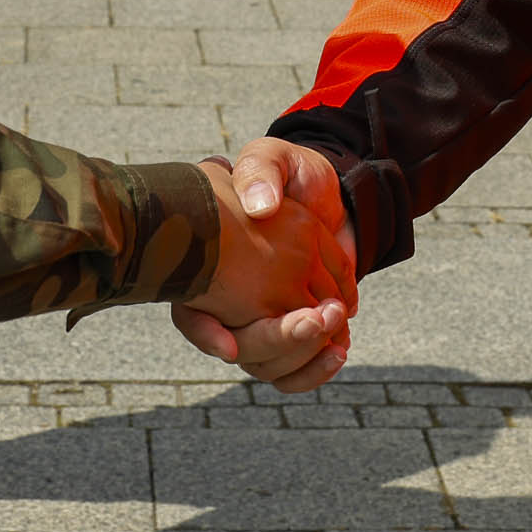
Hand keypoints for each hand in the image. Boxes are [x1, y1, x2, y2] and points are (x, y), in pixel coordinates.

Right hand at [171, 139, 359, 391]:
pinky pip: (292, 371)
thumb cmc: (287, 173)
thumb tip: (260, 207)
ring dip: (302, 357)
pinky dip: (315, 368)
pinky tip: (338, 348)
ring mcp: (258, 320)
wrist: (323, 191)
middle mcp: (227, 302)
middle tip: (320, 316)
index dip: (208, 334)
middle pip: (242, 347)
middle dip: (281, 339)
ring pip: (269, 366)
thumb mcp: (270, 159)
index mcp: (209, 266)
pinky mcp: (290, 329)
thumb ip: (261, 172)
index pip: (193, 313)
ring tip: (334, 332)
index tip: (230, 344)